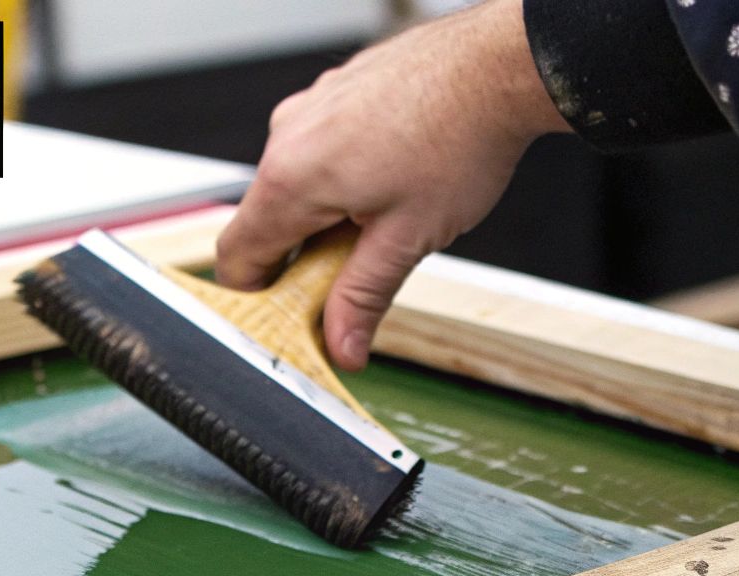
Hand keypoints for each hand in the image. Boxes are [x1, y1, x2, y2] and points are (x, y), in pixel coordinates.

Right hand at [216, 0, 569, 370]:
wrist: (501, 66)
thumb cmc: (460, 137)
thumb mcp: (407, 239)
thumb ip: (363, 298)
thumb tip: (342, 346)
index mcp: (290, 178)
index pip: (238, 256)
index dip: (257, 298)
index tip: (288, 318)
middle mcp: (288, 135)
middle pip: (268, 221)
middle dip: (303, 258)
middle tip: (356, 275)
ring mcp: (311, 107)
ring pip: (298, 184)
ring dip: (328, 216)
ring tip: (387, 221)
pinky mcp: (336, 92)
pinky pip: (320, 149)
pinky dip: (344, 178)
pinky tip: (394, 183)